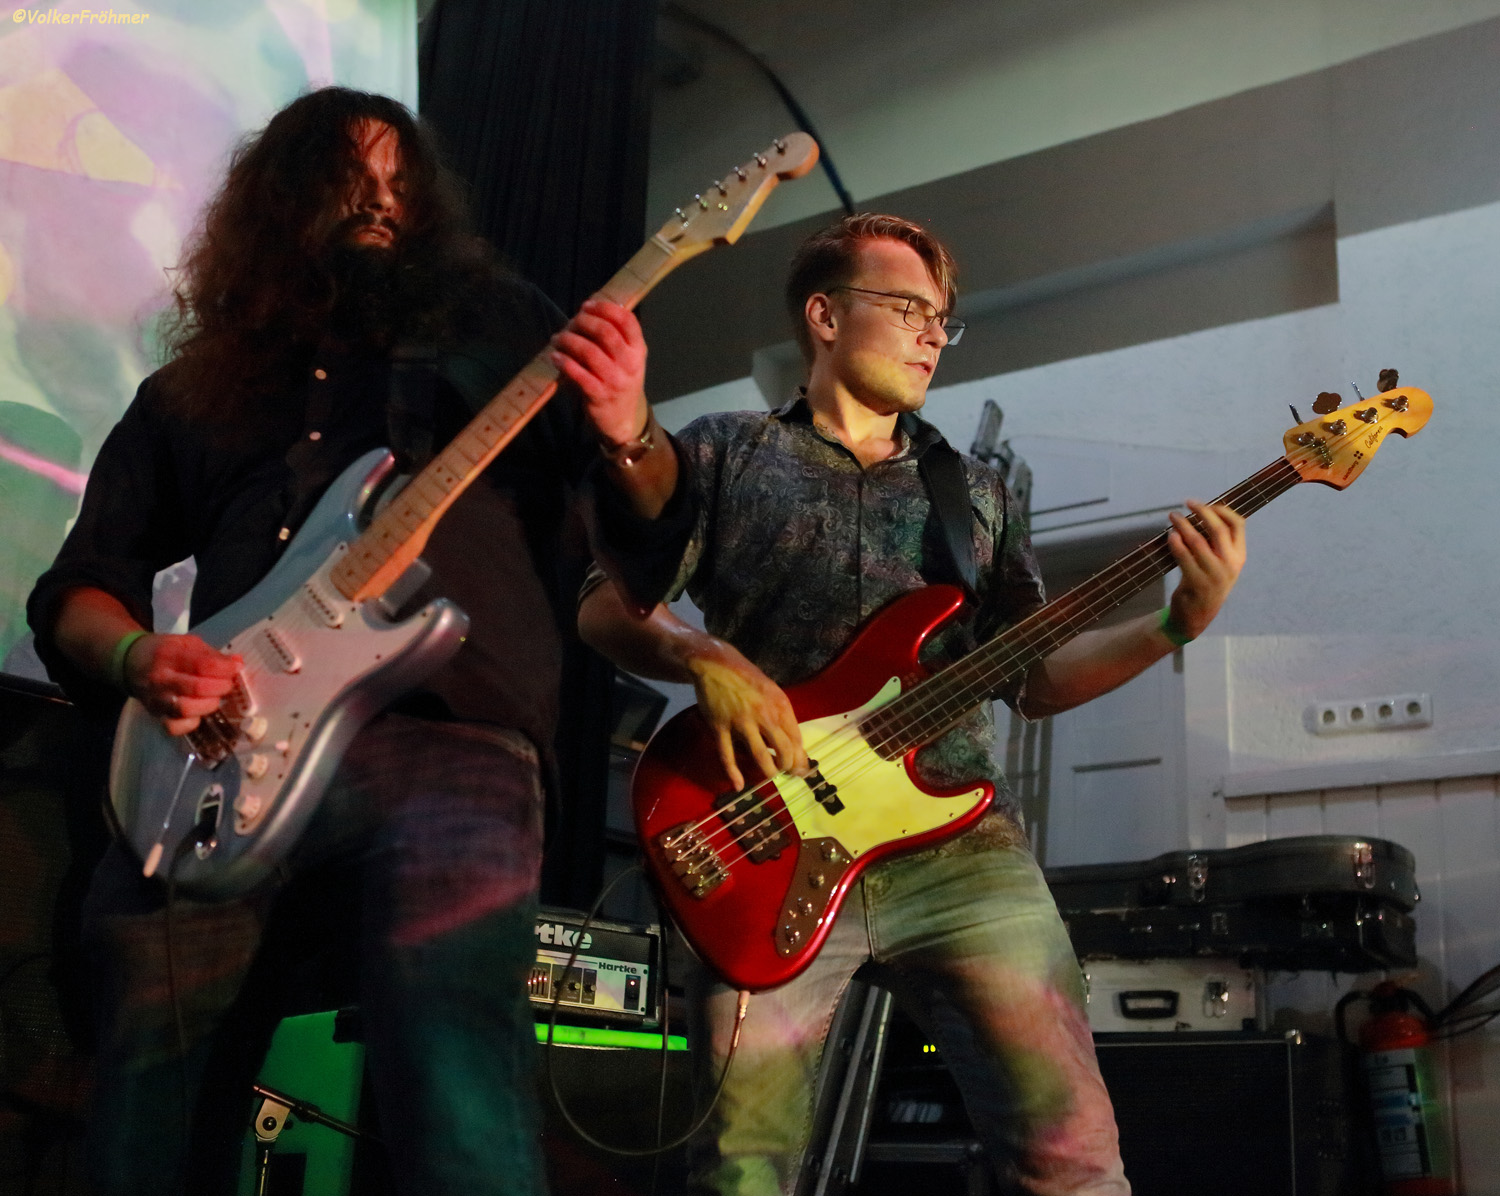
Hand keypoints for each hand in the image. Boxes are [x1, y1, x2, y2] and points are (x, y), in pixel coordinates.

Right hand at [122, 633, 242, 736]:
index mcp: (169, 655)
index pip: (203, 665)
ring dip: (209, 705)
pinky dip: (191, 723)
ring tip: (213, 697)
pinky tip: (198, 713)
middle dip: (221, 687)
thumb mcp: (187, 643)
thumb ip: (213, 654)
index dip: (226, 668)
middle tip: (226, 683)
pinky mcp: (155, 715)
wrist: (131, 663)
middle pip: (198, 688)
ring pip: (186, 710)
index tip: (236, 667)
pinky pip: (175, 727)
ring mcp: (157, 699)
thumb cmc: (164, 651)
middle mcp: (161, 678)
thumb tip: (237, 663)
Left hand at [549, 299, 649, 447]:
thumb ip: (616, 338)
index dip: (605, 308)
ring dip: (568, 340)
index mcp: (638, 350)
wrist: (623, 420)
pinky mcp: (598, 395)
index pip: (627, 321)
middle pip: (605, 332)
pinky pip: (578, 374)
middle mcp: (630, 364)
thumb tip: (589, 311)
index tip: (587, 305)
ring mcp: (614, 380)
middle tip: (570, 322)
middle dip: (583, 322)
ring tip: (557, 339)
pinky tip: (555, 357)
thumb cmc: (620, 383)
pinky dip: (563, 362)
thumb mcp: (628, 360)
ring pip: (589, 351)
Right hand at [687, 642, 808, 790]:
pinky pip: (728, 754)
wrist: (716, 665)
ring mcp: (741, 722)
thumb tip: (794, 744)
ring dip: (768, 771)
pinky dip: (733, 773)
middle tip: (785, 773)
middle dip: (787, 767)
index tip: (800, 769)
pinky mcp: (721, 727)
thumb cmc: (748, 680)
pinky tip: (738, 785)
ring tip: (769, 775)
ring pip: (760, 755)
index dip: (800, 758)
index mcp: (780, 706)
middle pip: (783, 750)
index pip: (796, 739)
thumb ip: (782, 716)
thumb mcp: (772, 692)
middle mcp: (764, 715)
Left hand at [1164, 500, 1246, 639]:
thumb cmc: (1206, 582)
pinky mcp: (1196, 582)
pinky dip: (1176, 543)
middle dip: (1201, 511)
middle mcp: (1230, 564)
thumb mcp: (1221, 564)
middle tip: (1186, 502)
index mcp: (1239, 556)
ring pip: (1198, 541)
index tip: (1206, 503)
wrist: (1197, 615)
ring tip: (1172, 516)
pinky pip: (1184, 557)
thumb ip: (1217, 543)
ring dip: (1183, 525)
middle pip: (1218, 529)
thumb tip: (1204, 512)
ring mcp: (1214, 575)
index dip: (1222, 510)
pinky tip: (1170, 535)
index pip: (1238, 525)